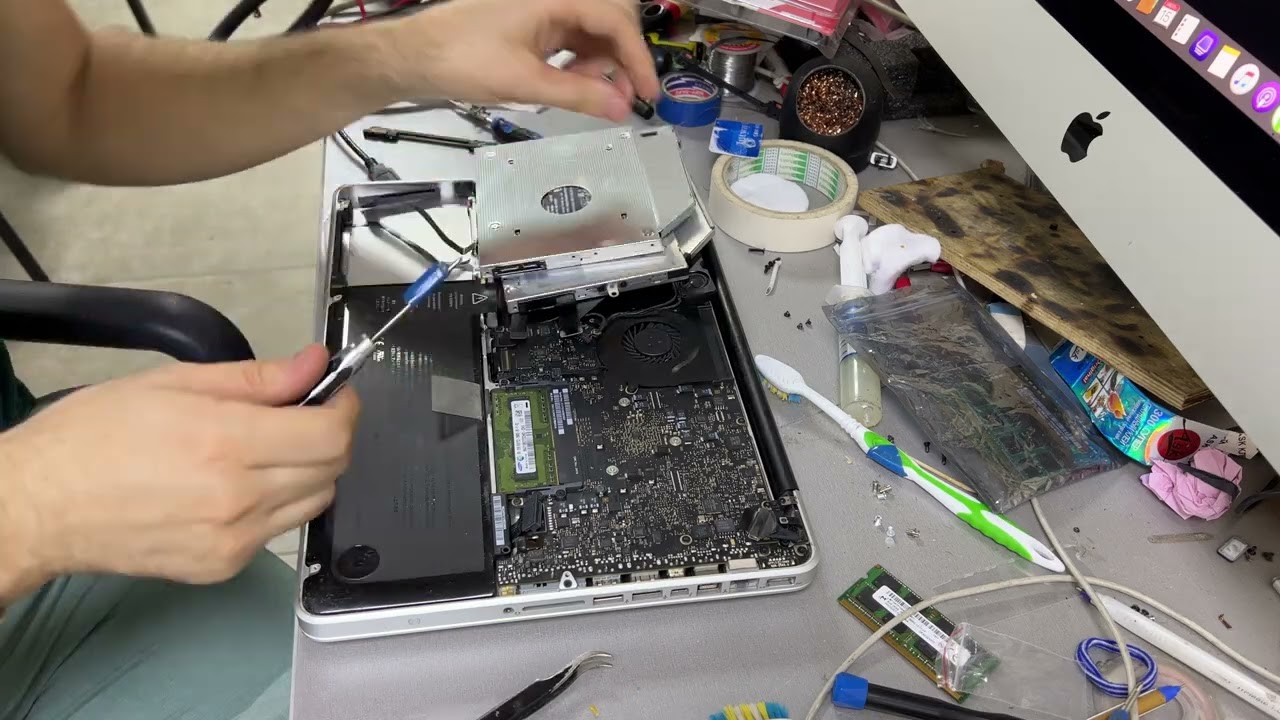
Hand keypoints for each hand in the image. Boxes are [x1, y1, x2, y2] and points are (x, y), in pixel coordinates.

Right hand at [0, 346, 357, 598]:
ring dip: (308, 470)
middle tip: (302, 415)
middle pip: (332, 468)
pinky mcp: (224, 566)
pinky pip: (279, 530)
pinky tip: (237, 485)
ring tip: (264, 449)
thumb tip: (314, 364)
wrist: (39, 507)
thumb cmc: (93, 437)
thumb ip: (256, 379)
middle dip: (330, 435)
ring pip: (314, 501)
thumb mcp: (173, 383)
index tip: (334, 393)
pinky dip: (276, 503)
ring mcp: (234, 540)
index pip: (330, 434)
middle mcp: (237, 498)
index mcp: (225, 444)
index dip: (343, 408)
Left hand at [392, 0, 658, 121]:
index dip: (637, 57)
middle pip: (610, 19)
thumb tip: (620, 108)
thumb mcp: (524, 82)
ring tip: (596, 97)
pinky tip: (577, 85)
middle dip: (621, 60)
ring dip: (602, 64)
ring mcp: (544, 7)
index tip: (649, 91)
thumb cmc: (460, 58)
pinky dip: (582, 62)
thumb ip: (577, 94)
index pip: (615, 19)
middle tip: (625, 98)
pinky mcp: (534, 21)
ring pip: (593, 31)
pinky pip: (573, 38)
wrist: (415, 57)